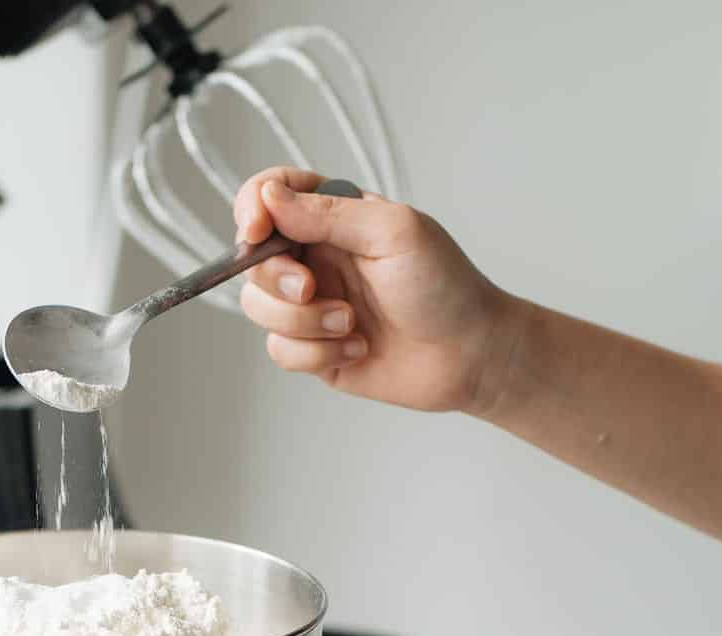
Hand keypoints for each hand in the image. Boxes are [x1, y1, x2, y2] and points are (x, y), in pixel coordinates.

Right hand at [231, 166, 524, 414]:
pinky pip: (280, 350)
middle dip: (279, 280)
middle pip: (253, 258)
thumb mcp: (393, 232)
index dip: (251, 207)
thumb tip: (269, 197)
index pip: (270, 195)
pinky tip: (358, 349)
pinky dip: (315, 354)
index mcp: (334, 217)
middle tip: (315, 289)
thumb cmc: (444, 285)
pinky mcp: (314, 348)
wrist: (470, 354)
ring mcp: (312, 304)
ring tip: (351, 325)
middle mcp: (317, 257)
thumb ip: (328, 213)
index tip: (256, 230)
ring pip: (259, 307)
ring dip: (303, 322)